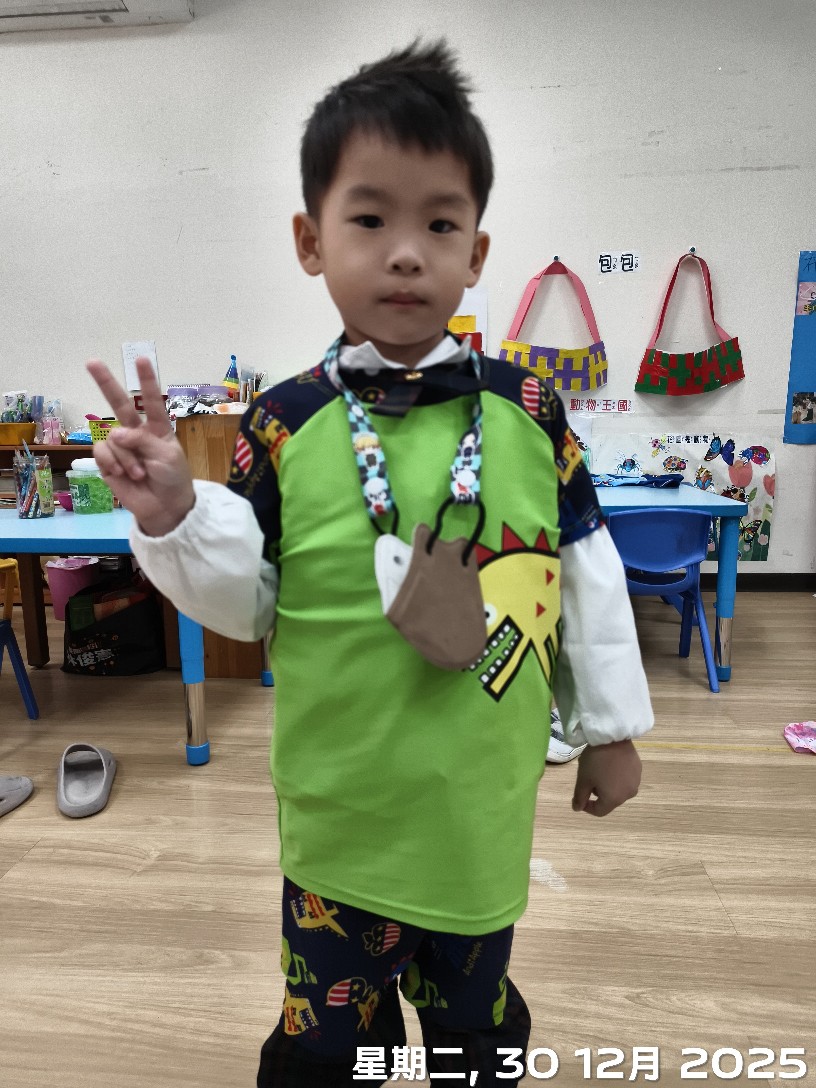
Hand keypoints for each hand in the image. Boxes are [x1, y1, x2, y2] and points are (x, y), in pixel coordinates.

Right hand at [86, 356, 194, 536]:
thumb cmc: (173, 479)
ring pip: (112, 438)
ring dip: (126, 458)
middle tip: (91, 361)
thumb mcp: (167, 456)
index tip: (142, 359)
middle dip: (106, 383)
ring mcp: (120, 447)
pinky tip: (123, 475)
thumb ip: (143, 440)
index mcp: (157, 429)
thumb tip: (116, 433)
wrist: (165, 508)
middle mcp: (136, 433)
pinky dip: (113, 463)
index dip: (147, 381)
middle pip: (119, 404)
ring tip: (140, 474)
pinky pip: (102, 452)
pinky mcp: (107, 463)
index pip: (151, 401)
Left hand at [572, 739, 641, 816]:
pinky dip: (617, 777)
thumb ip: (580, 797)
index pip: (599, 811)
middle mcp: (628, 794)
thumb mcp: (583, 779)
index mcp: (614, 799)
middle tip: (589, 778)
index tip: (579, 795)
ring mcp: (636, 782)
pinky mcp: (639, 770)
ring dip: (608, 785)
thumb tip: (577, 808)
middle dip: (598, 794)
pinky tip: (611, 764)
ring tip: (600, 770)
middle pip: (610, 801)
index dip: (587, 806)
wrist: (612, 736)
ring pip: (618, 790)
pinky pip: (625, 779)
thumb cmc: (596, 760)